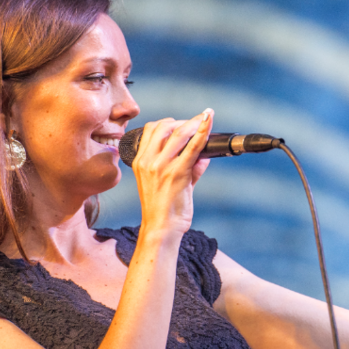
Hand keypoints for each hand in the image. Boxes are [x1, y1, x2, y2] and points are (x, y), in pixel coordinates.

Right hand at [131, 109, 212, 235]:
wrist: (161, 227)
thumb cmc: (164, 208)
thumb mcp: (167, 182)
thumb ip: (187, 165)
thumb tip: (204, 152)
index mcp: (140, 161)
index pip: (151, 129)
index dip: (168, 122)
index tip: (181, 123)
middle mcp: (148, 160)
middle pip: (165, 126)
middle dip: (183, 121)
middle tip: (196, 124)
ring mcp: (161, 166)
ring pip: (179, 133)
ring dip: (194, 124)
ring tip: (204, 123)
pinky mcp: (177, 173)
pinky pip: (193, 146)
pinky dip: (202, 130)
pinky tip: (208, 120)